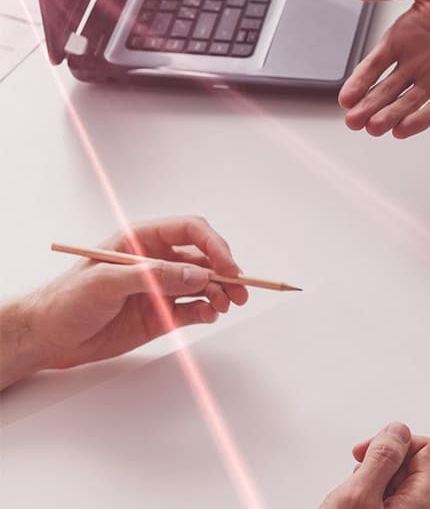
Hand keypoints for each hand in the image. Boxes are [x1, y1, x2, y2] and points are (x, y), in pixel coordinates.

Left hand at [23, 216, 248, 372]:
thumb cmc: (66, 300)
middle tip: (240, 291)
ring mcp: (162, 288)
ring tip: (226, 306)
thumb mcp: (106, 282)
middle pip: (205, 258)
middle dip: (227, 272)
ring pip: (206, 284)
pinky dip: (208, 311)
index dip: (214, 244)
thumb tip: (197, 275)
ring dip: (221, 293)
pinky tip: (210, 315)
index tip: (228, 266)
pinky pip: (196, 309)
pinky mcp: (163, 314)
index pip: (190, 230)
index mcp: (143, 241)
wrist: (49, 337)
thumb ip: (154, 276)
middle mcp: (158, 261)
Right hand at [321, 422, 429, 508]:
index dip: (396, 442)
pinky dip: (367, 492)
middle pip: (410, 460)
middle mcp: (419, 507)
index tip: (371, 452)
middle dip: (380, 461)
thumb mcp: (359, 494)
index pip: (427, 446)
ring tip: (353, 496)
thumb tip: (398, 430)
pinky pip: (384, 494)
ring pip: (394, 477)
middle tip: (358, 476)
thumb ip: (381, 457)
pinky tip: (352, 504)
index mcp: (422, 498)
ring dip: (370, 478)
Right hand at [339, 0, 429, 138]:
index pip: (374, 64)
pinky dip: (421, 118)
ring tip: (375, 128)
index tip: (346, 98)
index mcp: (403, 38)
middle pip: (386, 90)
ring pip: (407, 102)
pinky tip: (404, 129)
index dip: (359, 81)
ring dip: (390, 116)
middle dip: (369, 106)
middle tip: (354, 122)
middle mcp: (415, 62)